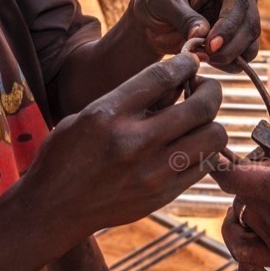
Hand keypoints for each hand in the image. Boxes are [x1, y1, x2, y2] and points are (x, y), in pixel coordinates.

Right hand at [23, 53, 226, 237]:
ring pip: (214, 136)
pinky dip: (206, 150)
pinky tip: (192, 146)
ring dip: (211, 122)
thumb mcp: (88, 114)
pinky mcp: (164, 194)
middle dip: (211, 90)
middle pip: (202, 106)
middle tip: (203, 90)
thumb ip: (132, 98)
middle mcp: (134, 142)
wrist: (55, 207)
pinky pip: (207, 164)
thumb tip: (178, 81)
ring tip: (198, 122)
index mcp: (109, 114)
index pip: (163, 76)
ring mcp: (153, 172)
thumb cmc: (68, 154)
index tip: (192, 62)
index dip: (186, 64)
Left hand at [134, 0, 260, 71]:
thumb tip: (201, 32)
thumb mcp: (160, 1)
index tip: (211, 45)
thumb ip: (181, 15)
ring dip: (230, 58)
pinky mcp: (239, 40)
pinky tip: (207, 62)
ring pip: (251, 45)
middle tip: (205, 57)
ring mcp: (243, 19)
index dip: (229, 26)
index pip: (239, 2)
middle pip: (250, 26)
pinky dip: (229, 65)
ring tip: (202, 58)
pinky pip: (244, 58)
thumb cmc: (156, 0)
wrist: (155, 19)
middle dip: (230, 47)